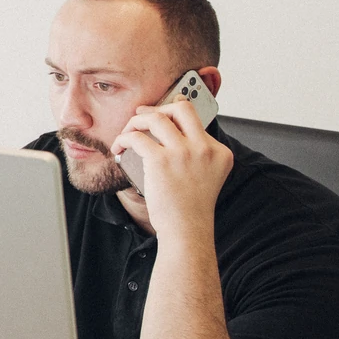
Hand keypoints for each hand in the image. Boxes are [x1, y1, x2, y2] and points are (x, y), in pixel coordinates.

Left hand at [111, 102, 231, 238]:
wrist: (186, 231)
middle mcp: (205, 148)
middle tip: (141, 115)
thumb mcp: (205, 176)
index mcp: (219, 152)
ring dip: (135, 122)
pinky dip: (123, 139)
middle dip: (158, 107)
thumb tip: (170, 131)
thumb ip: (197, 155)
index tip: (159, 117)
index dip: (173, 117)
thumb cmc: (190, 209)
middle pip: (181, 108)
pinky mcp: (161, 160)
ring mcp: (184, 152)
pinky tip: (119, 148)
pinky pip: (136, 137)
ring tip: (127, 133)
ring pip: (156, 117)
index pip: (196, 121)